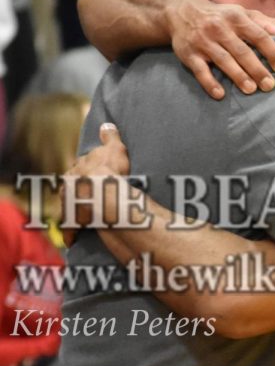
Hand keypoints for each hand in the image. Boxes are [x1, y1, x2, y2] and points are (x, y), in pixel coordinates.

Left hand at [61, 124, 129, 244]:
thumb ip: (110, 137)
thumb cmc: (111, 171)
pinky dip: (71, 234)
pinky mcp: (73, 221)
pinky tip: (72, 241)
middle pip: (70, 188)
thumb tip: (106, 125)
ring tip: (78, 218)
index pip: (79, 170)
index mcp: (77, 169)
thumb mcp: (114, 149)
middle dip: (75, 191)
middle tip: (85, 197)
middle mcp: (69, 186)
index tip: (90, 176)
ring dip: (71, 213)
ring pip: (68, 208)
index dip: (85, 173)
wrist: (103, 194)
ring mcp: (69, 204)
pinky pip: (70, 228)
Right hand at [165, 0, 274, 98]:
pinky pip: (200, 71)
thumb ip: (264, 24)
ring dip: (238, 76)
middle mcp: (220, 28)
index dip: (271, 51)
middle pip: (242, 51)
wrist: (181, 13)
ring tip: (251, 90)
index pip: (258, 35)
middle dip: (257, 69)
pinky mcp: (189, 55)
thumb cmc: (220, 17)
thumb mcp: (241, 13)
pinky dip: (210, 83)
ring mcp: (204, 42)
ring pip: (223, 60)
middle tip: (269, 85)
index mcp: (236, 18)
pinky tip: (220, 94)